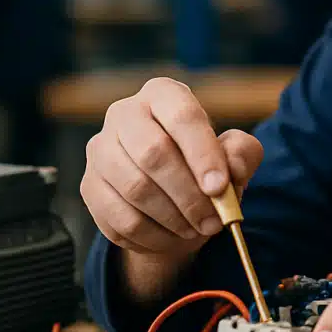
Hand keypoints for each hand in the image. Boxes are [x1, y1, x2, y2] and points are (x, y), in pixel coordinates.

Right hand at [81, 77, 263, 255]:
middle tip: (213, 221)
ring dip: (173, 218)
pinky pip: (120, 219)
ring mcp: (100, 150)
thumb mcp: (234, 155)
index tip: (219, 188)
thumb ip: (242, 154)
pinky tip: (172, 237)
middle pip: (153, 153)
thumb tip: (232, 169)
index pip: (182, 116)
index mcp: (163, 94)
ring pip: (135, 189)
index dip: (202, 154)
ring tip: (197, 229)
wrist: (169, 195)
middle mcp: (124, 114)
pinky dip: (152, 236)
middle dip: (189, 194)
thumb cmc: (203, 166)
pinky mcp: (89, 186)